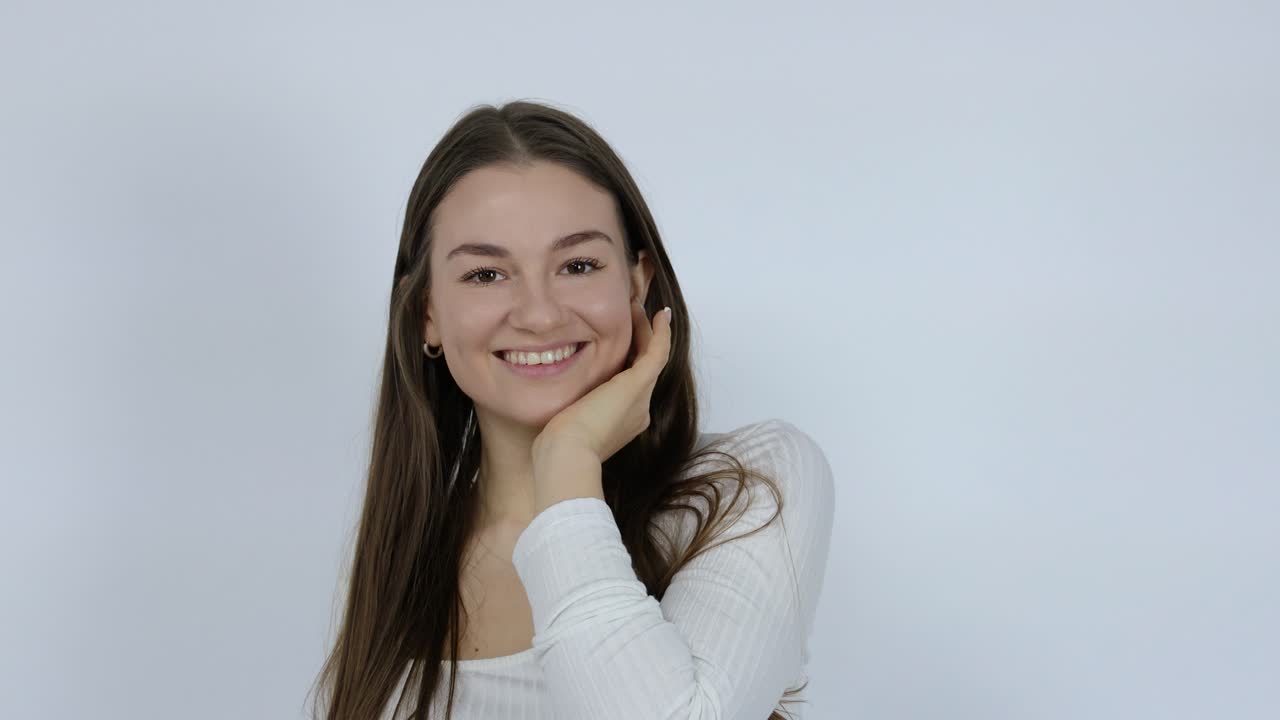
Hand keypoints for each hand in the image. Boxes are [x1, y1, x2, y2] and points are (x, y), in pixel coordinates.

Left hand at [534, 299, 672, 463]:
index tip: (621, 344)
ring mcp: (642, 399)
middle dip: (641, 342)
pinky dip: (660, 333)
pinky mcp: (638, 385)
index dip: (628, 361)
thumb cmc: (559, 445)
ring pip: (652, 358)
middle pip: (644, 369)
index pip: (629, 384)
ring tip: (640, 309)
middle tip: (636, 316)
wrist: (568, 454)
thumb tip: (559, 406)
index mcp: (623, 421)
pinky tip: (658, 314)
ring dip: (648, 332)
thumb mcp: (565, 424)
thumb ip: (570, 411)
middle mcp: (639, 411)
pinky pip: (658, 352)